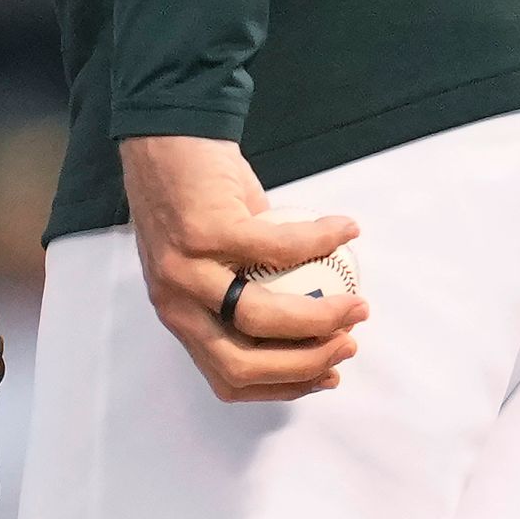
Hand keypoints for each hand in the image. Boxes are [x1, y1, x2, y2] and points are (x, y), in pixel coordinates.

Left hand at [117, 134, 361, 402]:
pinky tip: (345, 232)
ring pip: (261, 317)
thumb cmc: (192, 195)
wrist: (163, 131)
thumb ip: (245, 290)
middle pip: (245, 362)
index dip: (285, 386)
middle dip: (307, 363)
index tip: (327, 375)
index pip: (229, 377)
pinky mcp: (208, 230)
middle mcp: (176, 300)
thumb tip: (310, 321)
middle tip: (347, 343)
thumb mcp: (208, 259)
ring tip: (356, 305)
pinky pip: (279, 247)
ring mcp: (188, 268)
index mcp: (180, 314)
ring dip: (320, 318)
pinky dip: (320, 242)